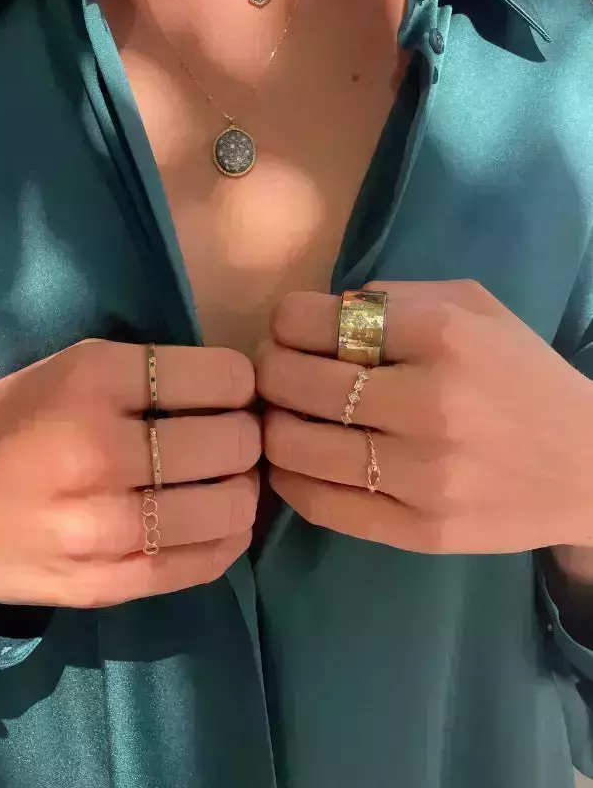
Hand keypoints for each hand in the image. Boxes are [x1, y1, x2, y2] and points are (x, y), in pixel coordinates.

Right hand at [0, 340, 258, 606]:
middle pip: (232, 441)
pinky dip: (230, 538)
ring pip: (229, 507)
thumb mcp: (69, 368)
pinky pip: (204, 563)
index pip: (219, 377)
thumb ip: (149, 376)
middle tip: (232, 437)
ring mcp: (101, 526)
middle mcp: (99, 450)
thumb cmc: (3, 423)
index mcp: (91, 380)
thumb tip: (239, 393)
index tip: (232, 392)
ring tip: (227, 481)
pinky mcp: (103, 584)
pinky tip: (219, 522)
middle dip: (247, 435)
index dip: (240, 382)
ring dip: (244, 489)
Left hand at [257, 282, 592, 554]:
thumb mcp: (474, 307)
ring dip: (271, 426)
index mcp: (443, 335)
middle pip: (294, 382)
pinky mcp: (419, 531)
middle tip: (273, 371)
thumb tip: (320, 312)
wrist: (591, 468)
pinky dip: (290, 478)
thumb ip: (395, 296)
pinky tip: (296, 461)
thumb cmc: (523, 376)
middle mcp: (430, 403)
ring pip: (295, 446)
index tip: (286, 330)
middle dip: (267, 370)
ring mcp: (424, 474)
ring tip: (282, 416)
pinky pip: (320, 504)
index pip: (316, 321)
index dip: (283, 321)